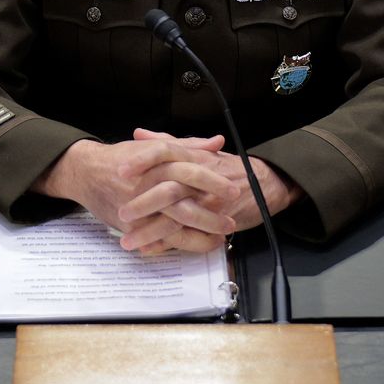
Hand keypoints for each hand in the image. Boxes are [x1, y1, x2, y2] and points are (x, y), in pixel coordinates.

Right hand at [34, 134, 239, 254]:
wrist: (87, 172)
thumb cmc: (124, 157)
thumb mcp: (156, 146)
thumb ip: (189, 145)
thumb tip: (217, 143)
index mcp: (159, 161)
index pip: (193, 171)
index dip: (215, 182)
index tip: (234, 189)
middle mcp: (150, 184)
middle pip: (186, 202)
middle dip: (211, 215)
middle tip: (231, 222)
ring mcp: (140, 206)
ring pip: (174, 224)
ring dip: (199, 234)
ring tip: (218, 239)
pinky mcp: (131, 224)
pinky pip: (157, 238)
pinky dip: (176, 245)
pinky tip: (193, 246)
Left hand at [133, 130, 303, 233]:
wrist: (263, 185)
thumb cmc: (226, 167)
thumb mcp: (198, 150)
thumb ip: (168, 142)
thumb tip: (140, 134)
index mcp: (194, 157)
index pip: (165, 152)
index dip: (142, 160)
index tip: (120, 170)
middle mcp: (200, 178)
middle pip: (169, 189)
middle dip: (143, 203)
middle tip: (120, 212)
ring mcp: (208, 203)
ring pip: (176, 218)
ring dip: (150, 231)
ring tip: (127, 240)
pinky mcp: (214, 224)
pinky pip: (188, 237)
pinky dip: (167, 244)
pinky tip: (148, 249)